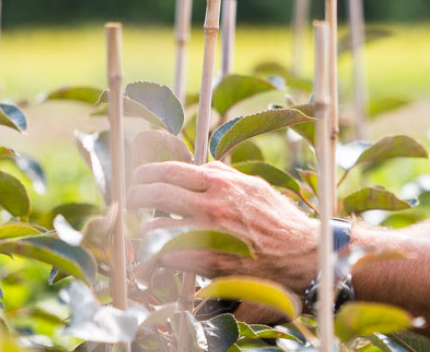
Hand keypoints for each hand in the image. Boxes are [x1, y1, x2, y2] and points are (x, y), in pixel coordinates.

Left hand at [127, 160, 317, 292]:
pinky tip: (165, 253)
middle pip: (156, 194)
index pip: (171, 170)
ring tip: (149, 230)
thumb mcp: (255, 186)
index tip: (138, 178)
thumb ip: (225, 175)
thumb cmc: (279, 220)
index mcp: (222, 183)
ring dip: (148, 229)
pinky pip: (168, 255)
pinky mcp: (206, 262)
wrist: (299, 254)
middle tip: (129, 201)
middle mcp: (211, 205)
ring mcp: (208, 234)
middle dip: (135, 197)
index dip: (147, 173)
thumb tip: (199, 167)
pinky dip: (163, 254)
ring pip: (156, 227)